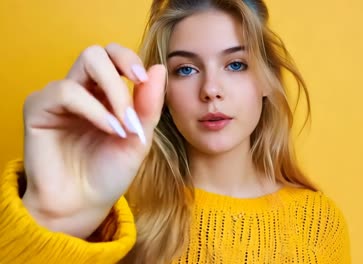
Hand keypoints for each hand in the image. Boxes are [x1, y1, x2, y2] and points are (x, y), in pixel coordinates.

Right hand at [21, 43, 165, 237]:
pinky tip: (108, 128)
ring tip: (124, 125)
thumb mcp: (139, 137)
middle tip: (138, 93)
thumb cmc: (110, 172)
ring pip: (85, 62)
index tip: (144, 80)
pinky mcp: (39, 108)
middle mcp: (81, 90)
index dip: (130, 60)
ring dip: (114, 91)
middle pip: (98, 52)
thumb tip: (159, 67)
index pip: (114, 57)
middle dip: (123, 68)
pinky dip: (94, 108)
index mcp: (104, 94)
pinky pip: (66, 90)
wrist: (85, 204)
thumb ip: (149, 105)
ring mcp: (59, 97)